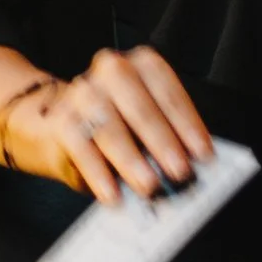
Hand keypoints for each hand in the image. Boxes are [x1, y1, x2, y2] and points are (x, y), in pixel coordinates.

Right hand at [9, 47, 213, 204]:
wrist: (58, 124)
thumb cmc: (116, 126)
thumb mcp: (145, 126)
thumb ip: (167, 140)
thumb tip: (189, 168)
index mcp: (140, 66)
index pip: (168, 91)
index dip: (188, 124)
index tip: (203, 154)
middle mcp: (111, 70)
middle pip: (139, 106)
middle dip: (162, 142)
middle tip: (179, 172)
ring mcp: (83, 92)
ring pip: (108, 126)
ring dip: (131, 159)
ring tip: (148, 186)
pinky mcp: (61, 119)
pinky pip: (80, 147)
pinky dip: (98, 174)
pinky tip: (113, 195)